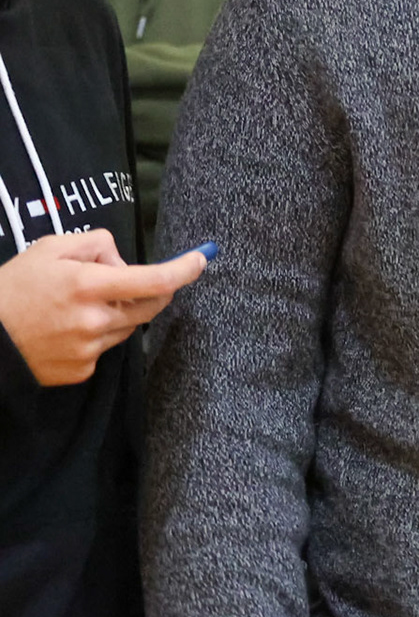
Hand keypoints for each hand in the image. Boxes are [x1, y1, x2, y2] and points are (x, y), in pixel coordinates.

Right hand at [0, 230, 207, 385]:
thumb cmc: (13, 287)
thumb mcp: (50, 249)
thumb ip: (96, 245)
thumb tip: (124, 261)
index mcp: (88, 285)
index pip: (154, 279)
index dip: (184, 269)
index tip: (202, 259)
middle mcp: (94, 320)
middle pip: (150, 307)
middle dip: (151, 291)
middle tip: (125, 282)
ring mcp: (88, 350)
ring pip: (126, 328)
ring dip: (117, 313)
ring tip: (76, 307)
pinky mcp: (81, 371)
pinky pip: (104, 349)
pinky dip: (96, 336)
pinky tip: (65, 330)